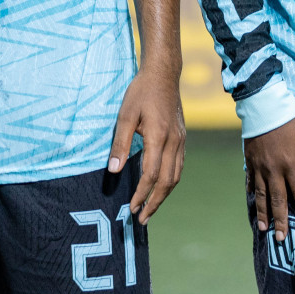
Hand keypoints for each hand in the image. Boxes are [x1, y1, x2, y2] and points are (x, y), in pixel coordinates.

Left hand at [108, 65, 186, 223]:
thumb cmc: (141, 92)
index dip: (142, 194)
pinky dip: (170, 181)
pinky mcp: (182, 138)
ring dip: (164, 195)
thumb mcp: (125, 114)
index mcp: (158, 137)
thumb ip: (119, 143)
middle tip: (142, 219)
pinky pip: (179, 166)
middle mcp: (174, 142)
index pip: (151, 174)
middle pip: (168, 181)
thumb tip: (112, 170)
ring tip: (151, 208)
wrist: (164, 74)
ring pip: (176, 176)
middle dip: (155, 202)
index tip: (131, 209)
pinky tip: (161, 187)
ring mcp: (180, 140)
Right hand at [244, 111, 294, 241]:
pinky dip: (253, 194)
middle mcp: (274, 170)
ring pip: (262, 196)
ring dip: (264, 213)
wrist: (263, 103)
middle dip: (281, 221)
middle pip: (278, 201)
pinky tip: (254, 202)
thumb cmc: (290, 117)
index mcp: (292, 164)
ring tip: (265, 229)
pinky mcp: (250, 161)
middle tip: (281, 239)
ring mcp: (260, 167)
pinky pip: (251, 182)